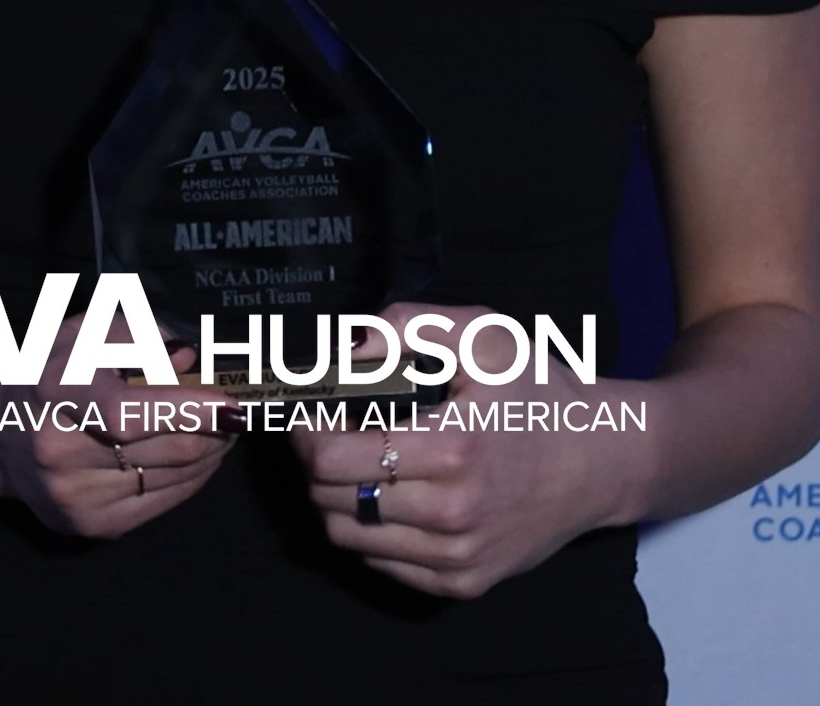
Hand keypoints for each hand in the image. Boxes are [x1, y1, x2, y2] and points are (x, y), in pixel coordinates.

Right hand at [0, 313, 238, 536]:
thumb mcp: (87, 332)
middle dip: (215, 430)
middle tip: (238, 411)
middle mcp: (60, 450)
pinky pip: (162, 503)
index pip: (130, 411)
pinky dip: (192, 478)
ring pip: (173, 478)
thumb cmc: (52, 371)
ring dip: (210, 453)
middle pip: (165, 448)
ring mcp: (74, 495)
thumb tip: (191, 360)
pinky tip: (198, 455)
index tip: (230, 403)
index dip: (188, 409)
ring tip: (220, 428)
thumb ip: (140, 337)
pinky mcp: (88, 525)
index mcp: (59, 391)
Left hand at [290, 303, 638, 596]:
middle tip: (328, 429)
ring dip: (335, 496)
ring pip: (349, 536)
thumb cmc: (538, 391)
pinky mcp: (463, 582)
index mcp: (452, 448)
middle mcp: (452, 512)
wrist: (601, 460)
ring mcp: (457, 555)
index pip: (332, 458)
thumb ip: (409, 326)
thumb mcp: (484, 335)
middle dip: (315, 461)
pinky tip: (390, 492)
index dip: (306, 431)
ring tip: (357, 459)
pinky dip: (370, 529)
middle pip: (330, 499)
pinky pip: (381, 563)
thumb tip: (347, 348)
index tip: (309, 409)